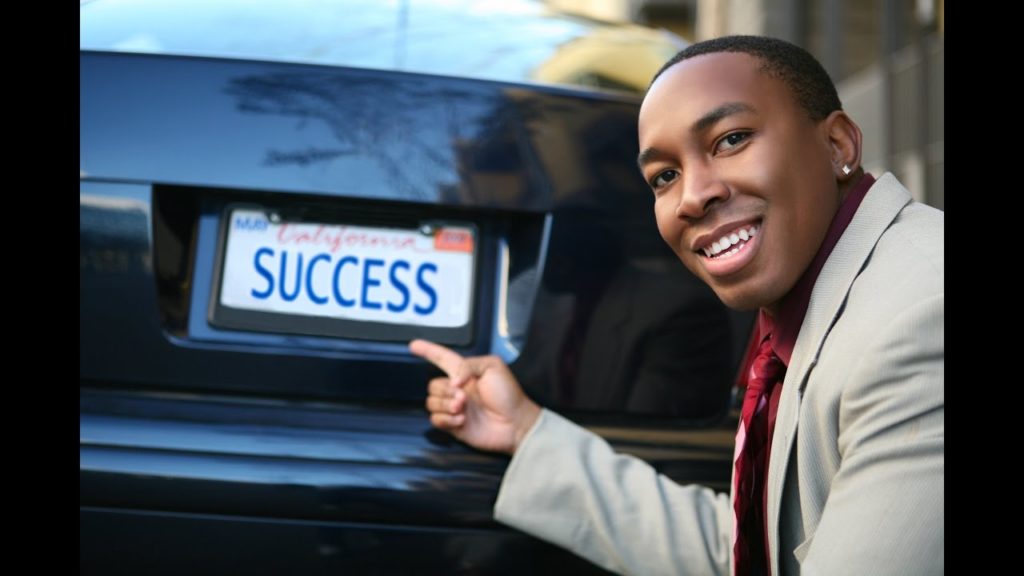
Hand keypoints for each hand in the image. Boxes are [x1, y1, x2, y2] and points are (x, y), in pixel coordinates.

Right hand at [410, 339, 540, 454]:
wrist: (516, 422)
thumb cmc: (509, 394)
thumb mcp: (493, 366)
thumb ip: (467, 366)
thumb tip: (452, 382)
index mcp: (464, 372)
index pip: (441, 358)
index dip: (427, 350)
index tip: (413, 345)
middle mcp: (457, 389)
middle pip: (433, 385)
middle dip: (446, 390)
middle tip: (463, 396)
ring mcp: (455, 408)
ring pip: (432, 402)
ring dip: (446, 405)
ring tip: (463, 408)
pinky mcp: (454, 425)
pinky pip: (436, 420)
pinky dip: (446, 419)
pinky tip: (462, 420)